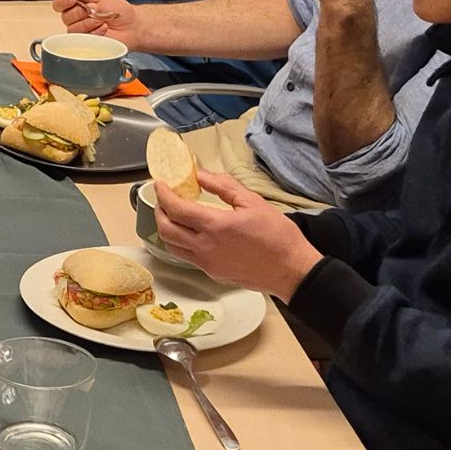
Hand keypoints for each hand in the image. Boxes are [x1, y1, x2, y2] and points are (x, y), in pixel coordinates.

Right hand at [52, 0, 141, 45]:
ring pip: (73, 28)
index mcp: (77, 4)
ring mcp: (80, 32)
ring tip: (102, 20)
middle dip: (81, 12)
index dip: (63, 1)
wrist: (132, 26)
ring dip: (89, 22)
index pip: (59, 3)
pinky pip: (82, 39)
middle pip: (65, 16)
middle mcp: (76, 19)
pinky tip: (103, 29)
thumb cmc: (118, 10)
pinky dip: (95, 32)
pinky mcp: (86, 43)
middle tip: (95, 10)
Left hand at [153, 170, 321, 300]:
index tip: (160, 184)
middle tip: (164, 198)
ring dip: (167, 229)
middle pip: (166, 230)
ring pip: (173, 247)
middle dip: (159, 211)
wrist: (291, 271)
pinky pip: (188, 257)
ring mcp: (207, 264)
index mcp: (215, 226)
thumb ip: (224, 187)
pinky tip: (193, 232)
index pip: (176, 209)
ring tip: (175, 215)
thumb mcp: (253, 202)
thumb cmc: (278, 236)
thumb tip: (202, 175)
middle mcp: (205, 248)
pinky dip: (182, 242)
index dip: (163, 195)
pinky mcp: (213, 274)